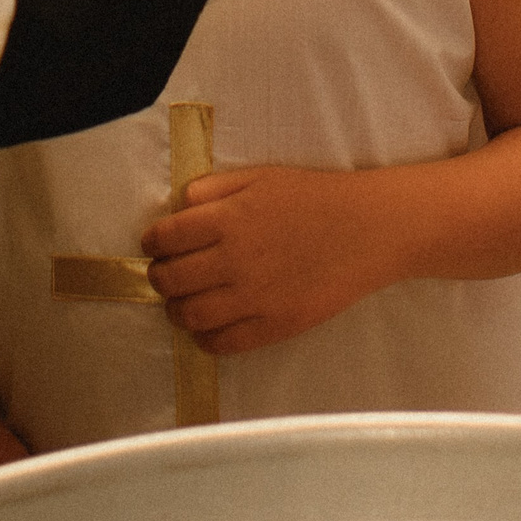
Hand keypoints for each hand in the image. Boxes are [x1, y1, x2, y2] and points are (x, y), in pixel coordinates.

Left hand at [140, 165, 398, 354]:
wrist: (368, 229)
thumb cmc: (314, 197)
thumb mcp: (260, 177)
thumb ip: (214, 188)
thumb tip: (178, 207)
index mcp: (227, 218)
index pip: (165, 238)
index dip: (152, 243)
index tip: (154, 246)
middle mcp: (233, 259)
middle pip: (170, 280)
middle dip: (160, 278)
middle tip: (166, 275)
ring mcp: (253, 296)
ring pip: (190, 315)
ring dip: (177, 310)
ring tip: (183, 303)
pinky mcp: (274, 325)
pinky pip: (222, 343)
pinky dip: (205, 338)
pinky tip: (209, 326)